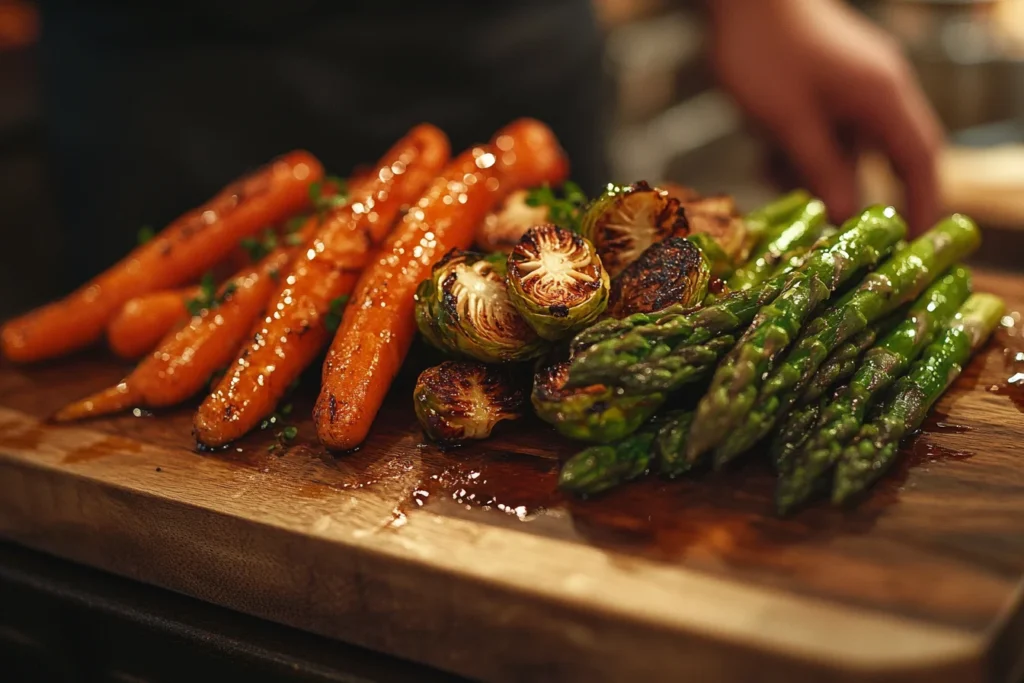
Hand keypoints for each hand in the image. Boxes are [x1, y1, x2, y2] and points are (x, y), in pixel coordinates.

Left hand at [708, 0, 942, 232]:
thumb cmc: (766, 53)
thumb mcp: (790, 124)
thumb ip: (821, 171)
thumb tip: (846, 218)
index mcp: (883, 98)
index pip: (919, 161)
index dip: (922, 204)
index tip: (917, 244)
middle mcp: (877, 89)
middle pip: (888, 154)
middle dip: (869, 194)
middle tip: (858, 237)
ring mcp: (850, 82)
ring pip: (846, 144)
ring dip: (821, 173)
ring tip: (791, 194)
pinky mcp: (822, 79)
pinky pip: (823, 126)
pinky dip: (802, 149)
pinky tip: (769, 162)